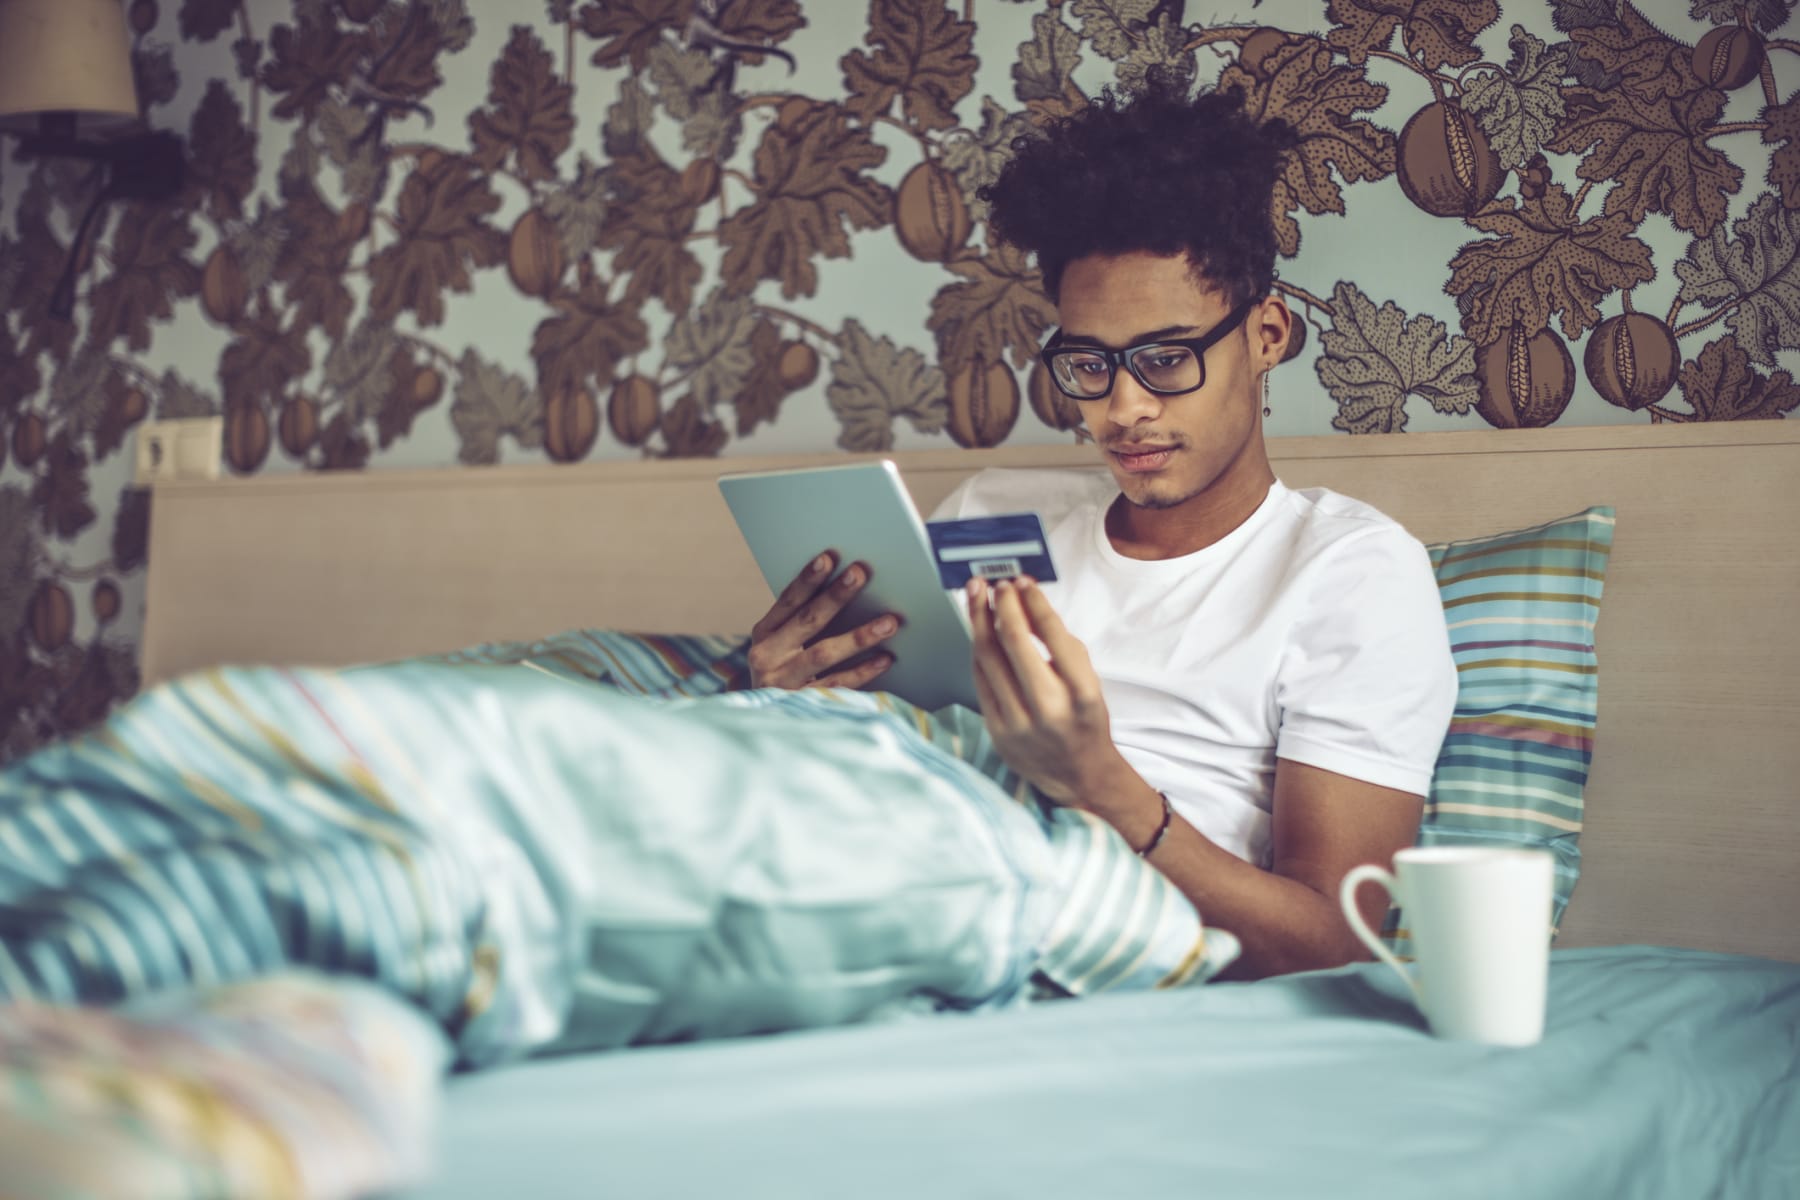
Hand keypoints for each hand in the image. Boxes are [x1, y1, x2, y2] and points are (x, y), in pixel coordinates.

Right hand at [746, 551, 901, 689]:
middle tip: (860, 574)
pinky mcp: (802, 704)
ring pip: (824, 653)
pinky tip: (885, 658)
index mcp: (765, 634)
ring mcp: (783, 682)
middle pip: (807, 621)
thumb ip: (805, 622)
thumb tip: (849, 589)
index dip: (808, 580)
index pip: (788, 601)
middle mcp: (768, 656)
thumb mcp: (783, 646)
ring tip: (890, 622)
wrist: (764, 725)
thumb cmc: (786, 673)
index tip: (828, 558)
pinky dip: (863, 670)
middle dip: (836, 596)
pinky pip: (838, 684)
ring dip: (859, 635)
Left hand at [966, 576, 1129, 808]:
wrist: (1080, 775)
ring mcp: (1019, 724)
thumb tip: (1025, 607)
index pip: (1053, 635)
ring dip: (980, 621)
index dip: (1033, 602)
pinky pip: (980, 681)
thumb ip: (1061, 646)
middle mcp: (1050, 709)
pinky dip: (978, 652)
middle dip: (1001, 605)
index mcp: (1082, 693)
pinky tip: (979, 632)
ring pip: (988, 659)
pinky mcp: (997, 733)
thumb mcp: (1087, 681)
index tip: (1023, 582)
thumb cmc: (1084, 720)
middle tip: (994, 584)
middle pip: (1013, 643)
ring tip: (977, 597)